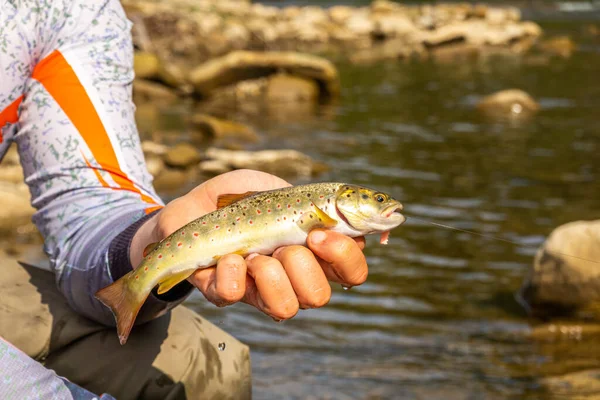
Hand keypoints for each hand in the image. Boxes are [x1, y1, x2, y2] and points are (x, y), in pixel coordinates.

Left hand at [131, 169, 367, 319]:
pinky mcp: (225, 292)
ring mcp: (259, 289)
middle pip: (320, 295)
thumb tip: (339, 211)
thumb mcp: (278, 187)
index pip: (352, 271)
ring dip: (271, 275)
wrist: (191, 207)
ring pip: (287, 308)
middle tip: (282, 242)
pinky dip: (231, 273)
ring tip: (254, 254)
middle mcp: (292, 277)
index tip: (318, 232)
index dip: (345, 256)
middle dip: (302, 265)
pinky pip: (235, 296)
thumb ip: (311, 199)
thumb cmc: (240, 197)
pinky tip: (226, 257)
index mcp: (314, 252)